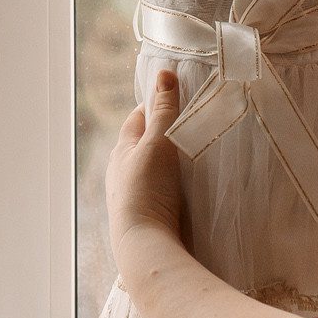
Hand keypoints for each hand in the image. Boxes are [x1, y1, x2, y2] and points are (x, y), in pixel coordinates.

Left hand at [107, 69, 184, 259]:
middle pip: (146, 144)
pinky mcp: (148, 215)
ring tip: (195, 158)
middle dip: (165, 135)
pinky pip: (162, 192)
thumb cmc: (147, 189)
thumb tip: (164, 73)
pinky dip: (174, 185)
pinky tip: (189, 189)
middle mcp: (123, 172)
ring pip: (154, 170)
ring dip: (171, 163)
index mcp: (122, 151)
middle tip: (192, 127)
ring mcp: (135, 195)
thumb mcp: (158, 143)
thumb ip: (165, 111)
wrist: (146, 244)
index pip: (138, 118)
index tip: (178, 99)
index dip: (156, 105)